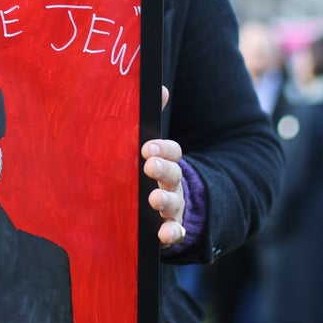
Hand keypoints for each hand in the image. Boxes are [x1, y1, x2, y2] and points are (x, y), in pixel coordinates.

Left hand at [142, 86, 185, 247]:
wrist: (172, 206)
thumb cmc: (152, 171)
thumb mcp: (150, 148)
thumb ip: (150, 119)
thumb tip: (158, 88)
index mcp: (166, 161)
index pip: (170, 151)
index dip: (162, 148)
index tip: (147, 147)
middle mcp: (173, 183)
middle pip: (173, 174)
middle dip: (163, 169)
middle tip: (149, 166)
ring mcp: (174, 206)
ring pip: (172, 202)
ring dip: (165, 200)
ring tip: (154, 199)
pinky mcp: (170, 228)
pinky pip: (174, 232)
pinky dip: (171, 234)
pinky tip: (163, 235)